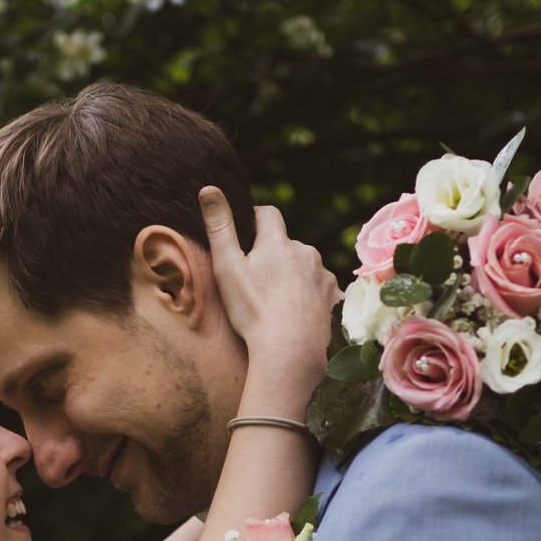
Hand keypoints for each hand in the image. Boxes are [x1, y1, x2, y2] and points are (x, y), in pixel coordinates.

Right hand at [201, 187, 340, 418]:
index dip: (255, 218)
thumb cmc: (253, 311)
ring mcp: (321, 275)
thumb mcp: (227, 267)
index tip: (245, 233)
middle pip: (286, 242)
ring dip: (292, 273)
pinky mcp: (331, 297)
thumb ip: (219, 226)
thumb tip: (209, 188)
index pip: (267, 213)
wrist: (289, 352)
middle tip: (256, 278)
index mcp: (277, 241)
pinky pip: (318, 287)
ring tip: (276, 298)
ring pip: (304, 265)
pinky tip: (296, 310)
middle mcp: (305, 251)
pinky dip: (308, 293)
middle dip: (273, 252)